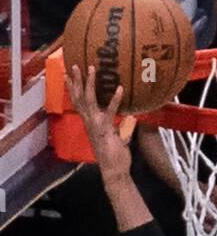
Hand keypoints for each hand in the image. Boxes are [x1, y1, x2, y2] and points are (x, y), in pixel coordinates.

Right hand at [65, 64, 133, 183]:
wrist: (114, 171)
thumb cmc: (115, 157)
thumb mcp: (116, 138)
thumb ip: (120, 127)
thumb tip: (130, 119)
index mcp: (90, 123)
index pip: (78, 103)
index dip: (72, 89)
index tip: (68, 75)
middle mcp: (89, 122)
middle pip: (79, 98)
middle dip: (76, 81)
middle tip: (74, 64)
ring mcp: (96, 125)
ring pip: (89, 100)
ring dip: (90, 83)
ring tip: (91, 68)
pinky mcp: (106, 129)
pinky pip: (110, 111)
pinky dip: (115, 100)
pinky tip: (119, 89)